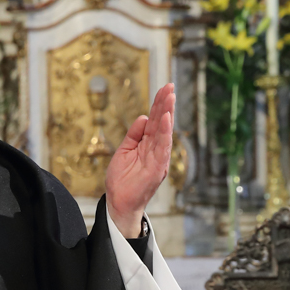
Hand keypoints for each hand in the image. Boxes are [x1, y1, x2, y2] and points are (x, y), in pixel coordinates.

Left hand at [105, 82, 173, 238]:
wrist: (118, 202)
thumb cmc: (122, 180)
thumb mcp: (124, 151)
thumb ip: (133, 135)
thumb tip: (142, 117)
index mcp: (147, 144)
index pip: (154, 121)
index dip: (158, 105)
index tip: (164, 89)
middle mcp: (155, 150)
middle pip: (161, 123)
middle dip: (165, 104)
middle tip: (170, 86)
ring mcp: (158, 159)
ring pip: (164, 132)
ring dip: (167, 114)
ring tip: (170, 97)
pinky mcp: (157, 169)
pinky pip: (162, 148)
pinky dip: (164, 134)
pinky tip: (166, 119)